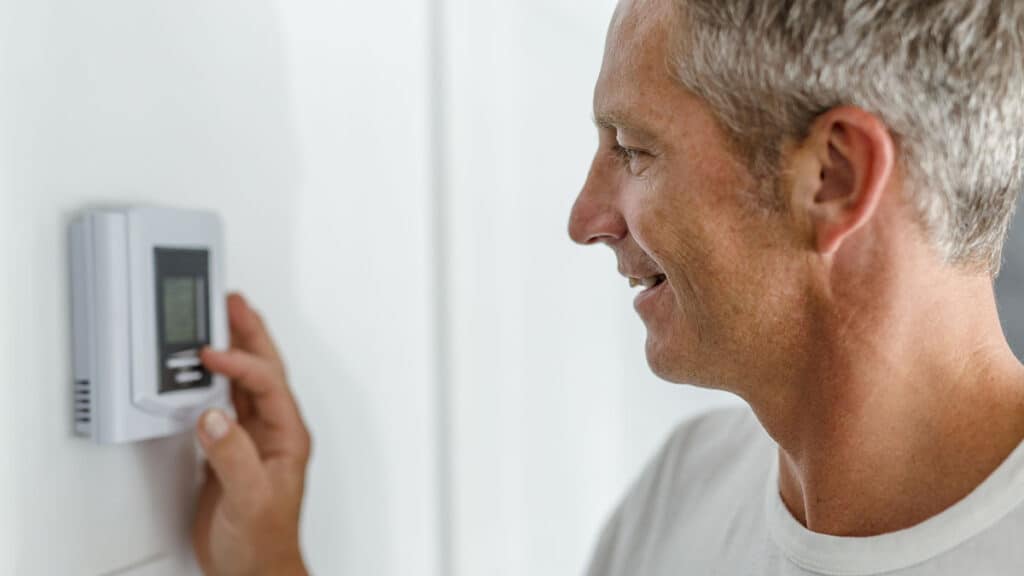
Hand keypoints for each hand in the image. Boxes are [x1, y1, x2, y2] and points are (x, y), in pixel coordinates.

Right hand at [193, 293, 311, 575]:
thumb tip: (213, 418)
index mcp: (287, 435)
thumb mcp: (250, 497)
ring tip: (219, 321)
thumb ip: (232, 455)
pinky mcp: (231, 450)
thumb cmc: (263, 540)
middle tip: (233, 302)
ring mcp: (253, 439)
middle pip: (264, 369)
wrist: (253, 569)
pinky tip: (200, 371)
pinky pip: (223, 403)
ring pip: (245, 382)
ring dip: (234, 350)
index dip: (241, 363)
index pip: (266, 384)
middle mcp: (273, 432)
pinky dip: (212, 382)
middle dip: (250, 334)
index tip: (212, 353)